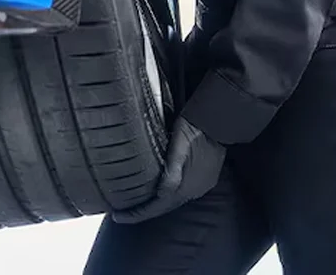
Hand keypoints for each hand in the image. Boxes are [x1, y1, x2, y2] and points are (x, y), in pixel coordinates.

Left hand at [111, 116, 225, 223]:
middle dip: (144, 210)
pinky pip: (185, 191)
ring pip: (174, 199)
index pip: (156, 208)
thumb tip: (161, 193)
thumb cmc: (194, 129)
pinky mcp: (206, 178)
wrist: (217, 120)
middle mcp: (194, 191)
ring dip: (157, 201)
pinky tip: (162, 187)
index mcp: (186, 186)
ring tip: (139, 200)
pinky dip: (170, 193)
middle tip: (124, 210)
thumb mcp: (178, 147)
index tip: (118, 216)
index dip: (136, 214)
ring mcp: (201, 186)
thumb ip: (171, 172)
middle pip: (164, 206)